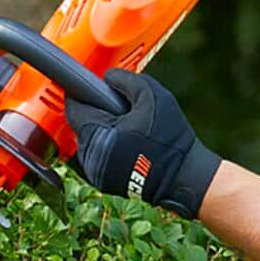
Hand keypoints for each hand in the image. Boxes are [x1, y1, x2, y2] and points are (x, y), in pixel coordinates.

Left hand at [63, 69, 222, 218]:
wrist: (185, 177)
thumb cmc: (170, 137)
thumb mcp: (152, 96)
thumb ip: (126, 80)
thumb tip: (108, 77)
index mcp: (98, 135)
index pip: (74, 107)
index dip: (82, 94)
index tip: (94, 89)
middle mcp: (91, 157)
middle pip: (80, 125)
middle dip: (96, 114)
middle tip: (121, 111)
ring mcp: (95, 174)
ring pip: (88, 142)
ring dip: (101, 132)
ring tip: (127, 130)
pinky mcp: (103, 183)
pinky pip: (96, 157)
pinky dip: (106, 148)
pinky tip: (127, 145)